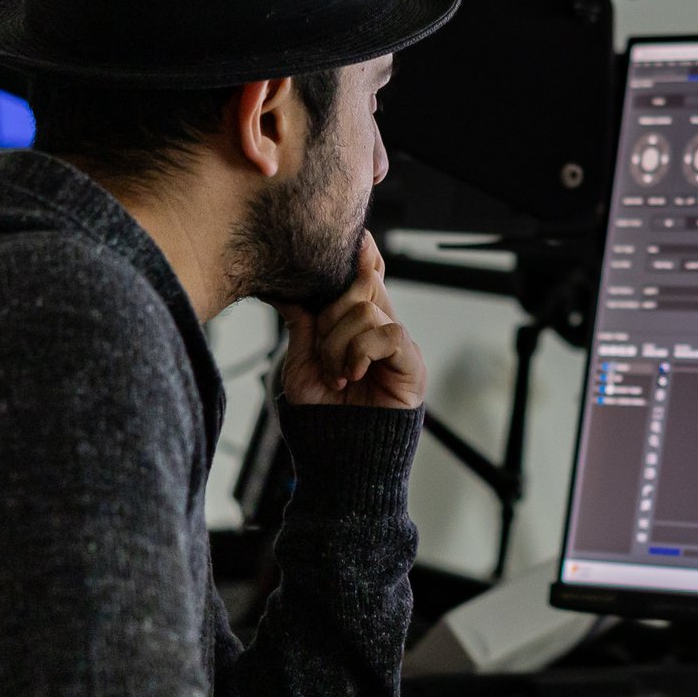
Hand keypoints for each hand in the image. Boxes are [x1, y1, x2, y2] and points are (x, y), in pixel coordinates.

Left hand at [276, 233, 424, 409]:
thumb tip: (286, 288)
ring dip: (338, 344)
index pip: (366, 276)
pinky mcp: (411, 364)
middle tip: (321, 354)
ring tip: (336, 376)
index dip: (363, 254)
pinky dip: (362, 352)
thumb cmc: (320, 417)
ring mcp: (397, 346)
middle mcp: (380, 329)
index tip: (356, 237)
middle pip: (363, 283)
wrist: (336, 459)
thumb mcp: (300, 364)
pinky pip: (389, 334)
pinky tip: (352, 376)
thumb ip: (302, 325)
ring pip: (366, 309)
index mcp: (356, 326)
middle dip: (330, 314)